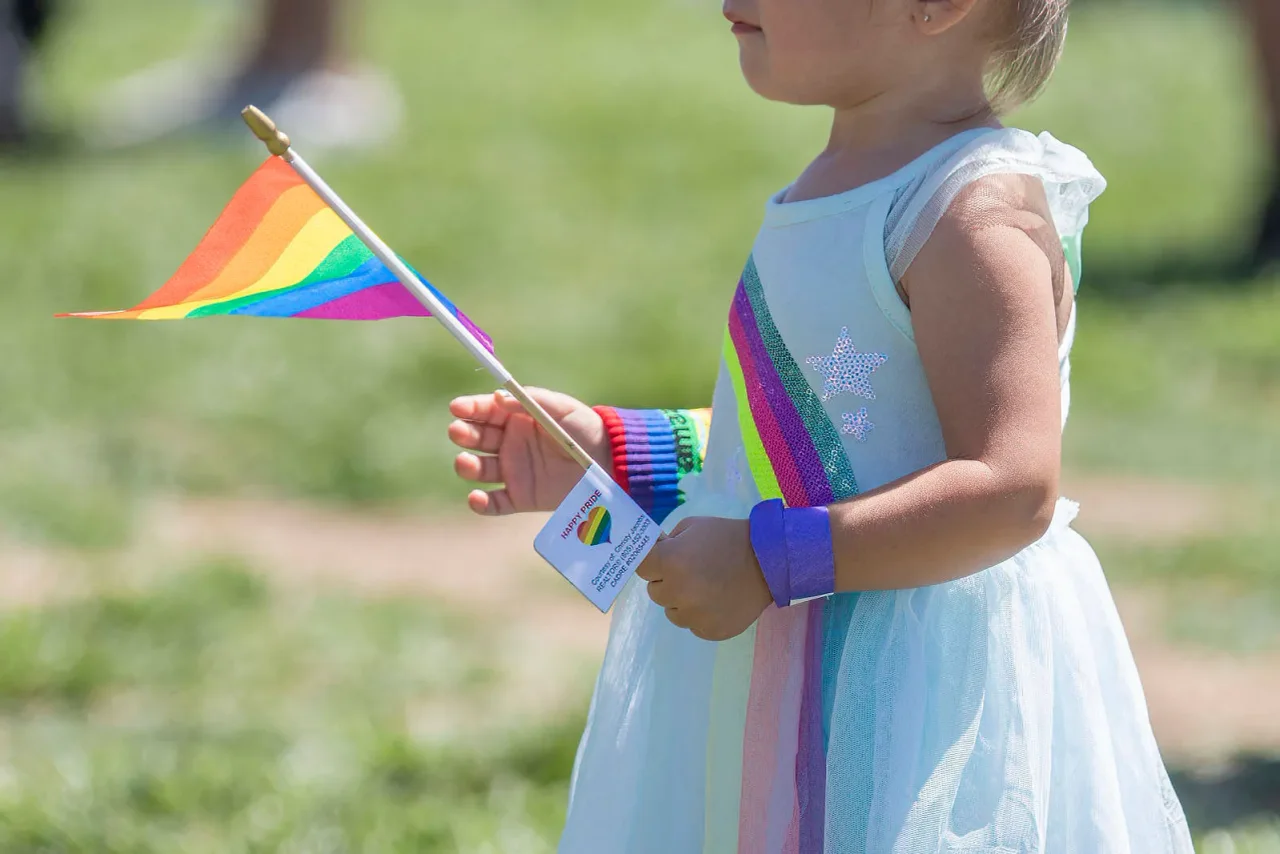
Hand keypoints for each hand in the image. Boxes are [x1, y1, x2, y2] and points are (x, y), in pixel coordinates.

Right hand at [448, 388, 608, 514]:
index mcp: (516, 418)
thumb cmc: (586, 429)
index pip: (485, 411)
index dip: (469, 408)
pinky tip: (476, 498)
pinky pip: (494, 503)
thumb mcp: (562, 407)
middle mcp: (509, 444)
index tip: (456, 408)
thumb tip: (498, 396)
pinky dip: (481, 504)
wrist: (609, 463)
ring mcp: (512, 471)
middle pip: (476, 439)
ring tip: (467, 462)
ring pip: (479, 469)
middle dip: (464, 434)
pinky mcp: (520, 497)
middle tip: (458, 432)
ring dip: (467, 466)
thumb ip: (532, 400)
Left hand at [636, 516, 771, 640]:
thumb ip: (668, 541)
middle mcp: (678, 591)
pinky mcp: (710, 631)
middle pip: (656, 592)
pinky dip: (700, 615)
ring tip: (706, 587)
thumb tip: (652, 554)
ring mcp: (694, 615)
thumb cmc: (727, 537)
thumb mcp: (693, 527)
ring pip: (672, 612)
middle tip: (691, 570)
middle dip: (668, 581)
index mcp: (670, 561)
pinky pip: (693, 625)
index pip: (641, 568)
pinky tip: (717, 600)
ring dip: (682, 601)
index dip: (652, 562)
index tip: (662, 559)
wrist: (768, 561)